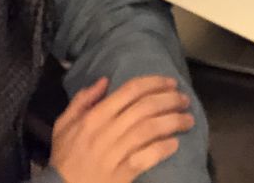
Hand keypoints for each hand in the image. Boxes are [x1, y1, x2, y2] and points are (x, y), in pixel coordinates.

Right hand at [49, 76, 194, 182]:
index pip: (130, 91)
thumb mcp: (64, 125)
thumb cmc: (64, 157)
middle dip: (170, 100)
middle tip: (185, 100)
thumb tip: (104, 80)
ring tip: (188, 120)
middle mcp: (105, 132)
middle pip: (145, 108)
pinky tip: (174, 144)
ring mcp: (113, 154)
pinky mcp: (120, 175)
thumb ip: (82, 100)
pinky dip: (162, 149)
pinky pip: (146, 158)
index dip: (154, 83)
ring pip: (149, 130)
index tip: (171, 83)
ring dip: (173, 122)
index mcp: (93, 117)